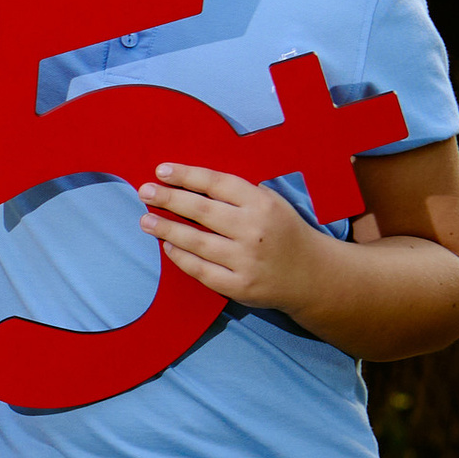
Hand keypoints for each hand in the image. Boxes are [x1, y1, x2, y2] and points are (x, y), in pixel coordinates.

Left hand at [138, 165, 322, 314]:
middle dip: (168, 199)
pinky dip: (182, 258)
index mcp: (262, 203)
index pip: (217, 183)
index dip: (187, 175)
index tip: (161, 171)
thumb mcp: (273, 203)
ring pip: (197, 242)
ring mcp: (247, 260)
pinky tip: (168, 247)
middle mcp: (254, 230)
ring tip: (146, 220)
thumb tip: (191, 182)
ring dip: (166, 229)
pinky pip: (202, 270)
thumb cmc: (284, 232)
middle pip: (201, 210)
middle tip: (145, 192)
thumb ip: (240, 194)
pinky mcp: (241, 286)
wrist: (313, 275)